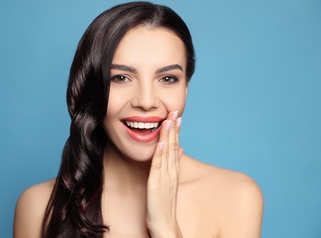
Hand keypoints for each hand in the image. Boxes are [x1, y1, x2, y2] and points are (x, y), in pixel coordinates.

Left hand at [146, 111, 182, 237]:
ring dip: (168, 135)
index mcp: (173, 170)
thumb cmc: (164, 203)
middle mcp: (171, 171)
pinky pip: (158, 166)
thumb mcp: (170, 181)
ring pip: (167, 152)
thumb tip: (179, 150)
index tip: (176, 116)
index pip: (176, 146)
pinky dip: (160, 153)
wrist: (165, 224)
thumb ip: (173, 165)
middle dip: (173, 128)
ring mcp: (165, 177)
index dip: (175, 131)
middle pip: (173, 145)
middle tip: (174, 111)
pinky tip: (161, 142)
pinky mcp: (156, 184)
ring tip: (169, 120)